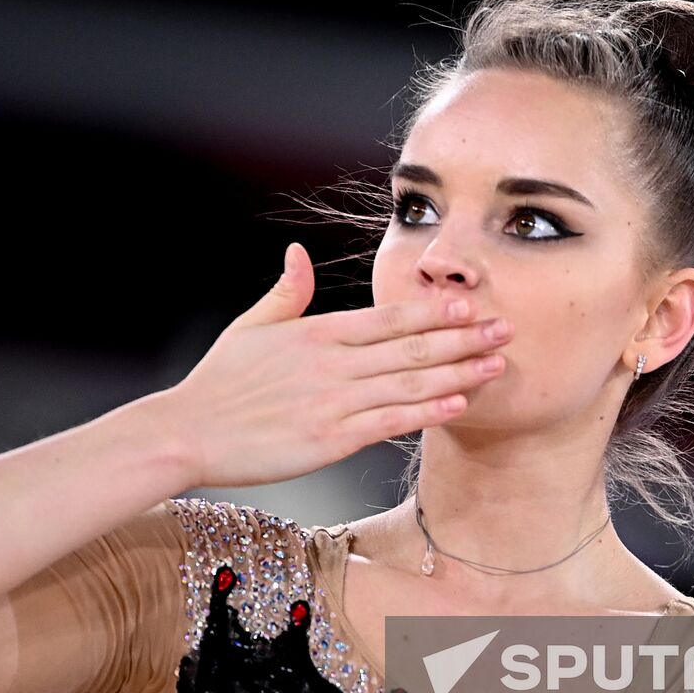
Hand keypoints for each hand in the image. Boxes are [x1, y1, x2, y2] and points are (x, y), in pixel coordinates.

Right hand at [167, 242, 512, 488]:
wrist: (188, 431)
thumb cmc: (219, 383)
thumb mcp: (250, 326)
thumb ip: (286, 292)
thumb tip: (298, 253)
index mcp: (317, 332)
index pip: (389, 317)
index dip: (435, 310)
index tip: (471, 303)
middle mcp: (332, 363)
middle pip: (411, 346)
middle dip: (463, 337)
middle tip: (506, 328)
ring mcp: (333, 401)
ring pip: (409, 384)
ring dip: (458, 373)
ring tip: (496, 365)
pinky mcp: (330, 439)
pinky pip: (389, 422)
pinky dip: (426, 413)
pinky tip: (458, 405)